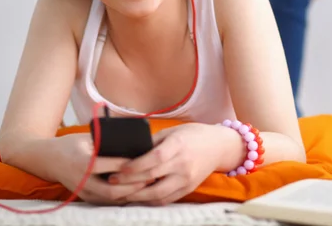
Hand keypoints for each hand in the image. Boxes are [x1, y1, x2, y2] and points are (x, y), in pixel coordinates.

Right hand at [50, 133, 147, 204]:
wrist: (48, 160)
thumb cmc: (70, 144)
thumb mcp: (86, 137)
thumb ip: (105, 142)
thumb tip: (131, 142)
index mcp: (82, 162)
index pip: (109, 166)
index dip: (128, 165)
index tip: (144, 160)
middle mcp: (82, 181)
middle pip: (112, 190)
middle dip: (133, 185)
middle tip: (151, 177)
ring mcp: (83, 192)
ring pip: (111, 199)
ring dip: (130, 194)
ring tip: (147, 185)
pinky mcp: (85, 197)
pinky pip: (107, 202)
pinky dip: (122, 198)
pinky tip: (135, 191)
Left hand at [109, 123, 240, 205]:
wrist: (219, 146)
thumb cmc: (193, 135)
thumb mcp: (173, 131)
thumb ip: (153, 142)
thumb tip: (130, 151)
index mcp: (178, 145)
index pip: (154, 158)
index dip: (135, 166)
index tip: (119, 169)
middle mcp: (183, 164)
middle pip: (152, 177)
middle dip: (129, 181)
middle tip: (112, 181)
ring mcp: (187, 179)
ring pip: (158, 194)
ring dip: (137, 196)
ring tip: (121, 194)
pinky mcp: (189, 189)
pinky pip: (167, 199)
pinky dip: (150, 200)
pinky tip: (138, 197)